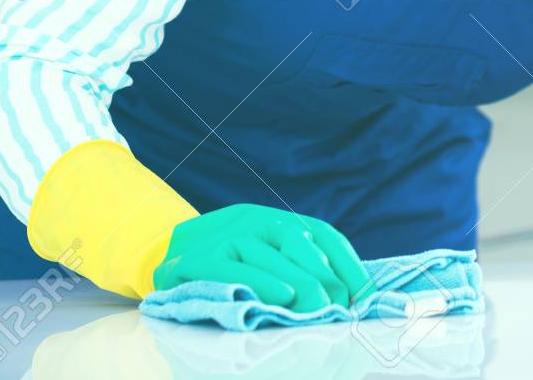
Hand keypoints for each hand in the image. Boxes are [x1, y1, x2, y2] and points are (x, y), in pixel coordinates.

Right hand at [152, 203, 371, 312]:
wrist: (166, 255)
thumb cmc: (229, 267)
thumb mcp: (268, 260)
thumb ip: (303, 273)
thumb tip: (349, 302)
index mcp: (279, 221)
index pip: (326, 236)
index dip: (350, 265)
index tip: (366, 298)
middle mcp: (256, 220)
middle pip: (302, 246)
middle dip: (326, 281)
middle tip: (339, 312)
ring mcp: (226, 235)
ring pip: (271, 255)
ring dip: (300, 283)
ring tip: (318, 310)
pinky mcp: (197, 258)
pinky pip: (233, 268)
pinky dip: (260, 282)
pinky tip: (281, 298)